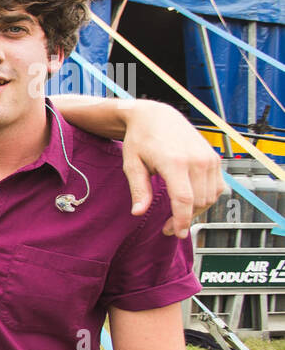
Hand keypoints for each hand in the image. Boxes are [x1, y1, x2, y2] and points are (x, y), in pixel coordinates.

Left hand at [121, 101, 224, 237]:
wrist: (156, 116)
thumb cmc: (141, 139)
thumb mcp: (132, 164)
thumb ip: (139, 190)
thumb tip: (138, 213)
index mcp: (174, 162)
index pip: (184, 199)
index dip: (181, 220)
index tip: (176, 233)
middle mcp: (196, 160)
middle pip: (198, 201)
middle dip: (185, 219)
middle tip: (168, 228)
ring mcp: (209, 158)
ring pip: (210, 197)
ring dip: (196, 211)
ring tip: (177, 217)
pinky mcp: (215, 158)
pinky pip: (217, 187)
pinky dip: (206, 199)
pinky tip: (190, 203)